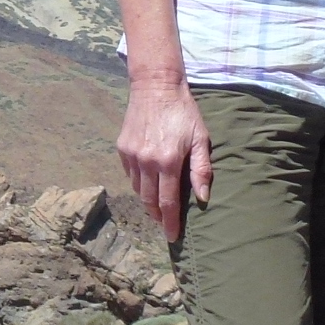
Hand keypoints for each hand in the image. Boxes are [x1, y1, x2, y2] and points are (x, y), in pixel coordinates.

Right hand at [118, 73, 212, 239]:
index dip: (170, 222)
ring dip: (147, 200)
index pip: (168, 202)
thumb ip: (201, 169)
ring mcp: (131, 155)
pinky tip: (148, 182)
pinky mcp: (122, 148)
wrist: (156, 86)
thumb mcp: (200, 138)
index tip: (172, 237)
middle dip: (157, 215)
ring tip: (158, 205)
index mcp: (167, 161)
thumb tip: (202, 198)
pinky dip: (138, 183)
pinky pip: (130, 174)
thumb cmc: (184, 112)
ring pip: (137, 189)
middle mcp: (146, 161)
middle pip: (149, 200)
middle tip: (165, 224)